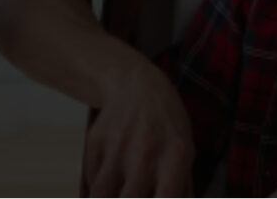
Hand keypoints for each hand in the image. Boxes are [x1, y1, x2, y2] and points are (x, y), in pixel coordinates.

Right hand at [84, 63, 193, 197]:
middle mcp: (146, 150)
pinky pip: (91, 179)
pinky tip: (110, 180)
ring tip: (116, 193)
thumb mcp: (185, 154)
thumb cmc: (167, 129)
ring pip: (101, 193)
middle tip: (129, 198)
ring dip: (106, 198)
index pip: (166, 198)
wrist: (138, 87)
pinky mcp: (95, 140)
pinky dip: (98, 189)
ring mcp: (117, 144)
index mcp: (176, 155)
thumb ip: (181, 190)